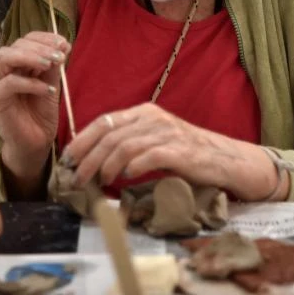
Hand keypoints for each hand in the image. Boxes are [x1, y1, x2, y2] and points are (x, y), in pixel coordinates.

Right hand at [0, 32, 68, 172]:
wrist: (35, 143)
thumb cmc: (41, 113)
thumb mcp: (51, 84)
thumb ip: (53, 65)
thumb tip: (64, 43)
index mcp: (16, 64)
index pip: (25, 40)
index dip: (44, 38)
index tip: (64, 43)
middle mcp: (2, 70)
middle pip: (15, 45)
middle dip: (40, 47)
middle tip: (60, 56)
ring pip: (5, 57)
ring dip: (31, 57)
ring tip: (51, 64)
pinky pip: (9, 83)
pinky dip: (31, 83)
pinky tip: (48, 90)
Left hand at [61, 103, 232, 188]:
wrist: (226, 159)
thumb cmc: (187, 153)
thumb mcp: (155, 139)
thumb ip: (130, 142)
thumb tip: (94, 159)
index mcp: (144, 112)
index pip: (104, 122)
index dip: (82, 140)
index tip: (68, 158)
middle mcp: (153, 118)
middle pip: (110, 135)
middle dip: (88, 158)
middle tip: (76, 177)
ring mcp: (167, 133)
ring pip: (124, 146)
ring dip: (106, 166)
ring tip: (98, 182)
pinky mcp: (179, 151)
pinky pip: (148, 156)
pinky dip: (132, 167)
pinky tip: (124, 177)